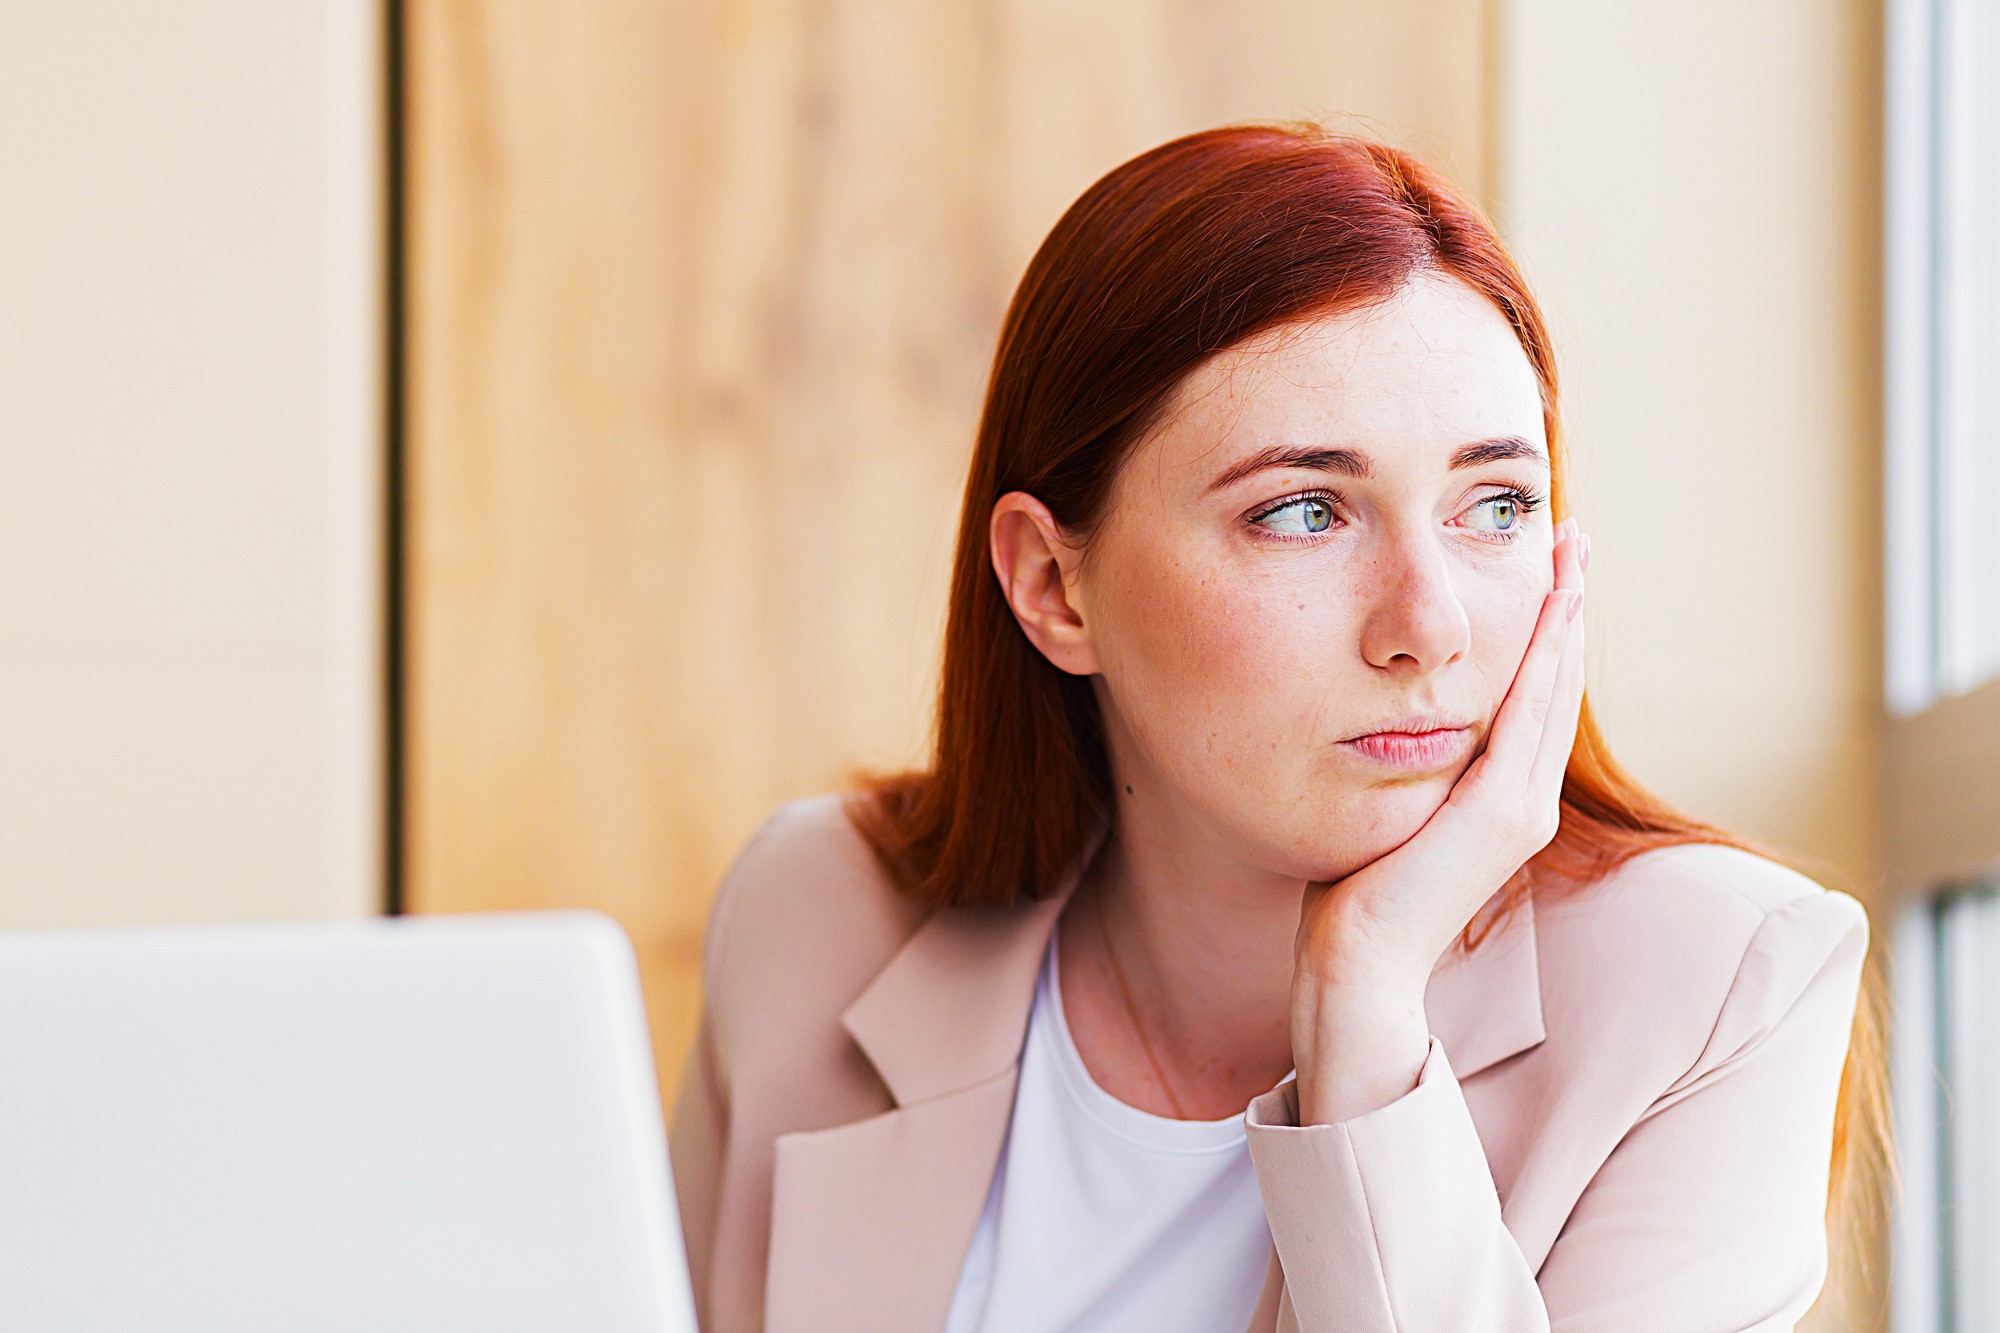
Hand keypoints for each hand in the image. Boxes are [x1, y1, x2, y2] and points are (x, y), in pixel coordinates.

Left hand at [1291, 517, 1589, 1123]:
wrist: (1353, 971)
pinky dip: (1545, 658)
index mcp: (1497, 801)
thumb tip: (1367, 717)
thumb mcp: (1379, 810)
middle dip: (1565, 606)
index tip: (1542, 570)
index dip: (1541, 632)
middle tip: (1573, 536)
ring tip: (1572, 550)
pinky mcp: (1503, 815)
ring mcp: (1520, 809)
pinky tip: (1553, 607)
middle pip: (1554, 682)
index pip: (1529, 698)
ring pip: (1553, 689)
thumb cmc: (1348, 900)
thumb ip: (1393, 766)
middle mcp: (1523, 801)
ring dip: (1566, 616)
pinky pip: (1530, 716)